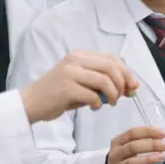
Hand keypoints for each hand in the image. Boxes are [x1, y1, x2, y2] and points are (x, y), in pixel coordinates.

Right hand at [20, 51, 137, 122]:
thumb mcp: (81, 83)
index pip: (111, 58)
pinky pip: (93, 95)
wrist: (31, 102)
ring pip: (104, 80)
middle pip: (111, 66)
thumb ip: (101, 82)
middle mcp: (75, 60)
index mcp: (80, 56)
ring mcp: (70, 73)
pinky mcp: (66, 88)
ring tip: (110, 103)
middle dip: (123, 82)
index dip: (126, 72)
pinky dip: (98, 103)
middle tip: (123, 96)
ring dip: (113, 94)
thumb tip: (128, 87)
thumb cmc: (58, 95)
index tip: (133, 86)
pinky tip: (94, 107)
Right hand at [107, 126, 164, 163]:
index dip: (148, 132)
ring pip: (132, 163)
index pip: (132, 133)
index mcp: (118, 142)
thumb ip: (142, 141)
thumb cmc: (124, 157)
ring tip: (163, 158)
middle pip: (133, 147)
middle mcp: (116, 154)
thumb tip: (163, 141)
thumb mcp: (128, 146)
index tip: (163, 133)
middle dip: (152, 145)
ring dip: (148, 159)